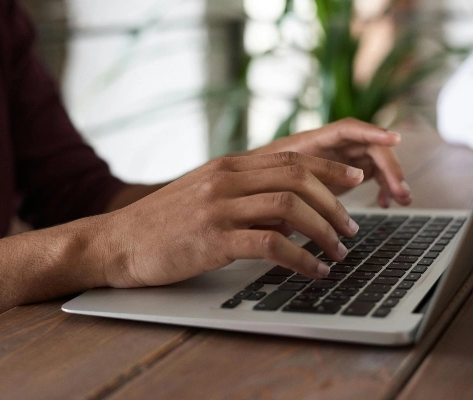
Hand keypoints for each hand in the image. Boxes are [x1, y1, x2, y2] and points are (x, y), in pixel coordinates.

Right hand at [102, 152, 364, 287]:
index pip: (292, 158)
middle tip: (351, 227)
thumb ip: (247, 196)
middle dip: (334, 203)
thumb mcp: (207, 195)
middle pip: (298, 178)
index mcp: (228, 166)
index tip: (355, 178)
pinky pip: (270, 245)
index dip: (330, 167)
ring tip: (338, 251)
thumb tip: (292, 212)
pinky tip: (313, 271)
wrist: (116, 242)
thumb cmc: (164, 223)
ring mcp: (219, 207)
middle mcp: (227, 179)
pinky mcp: (212, 239)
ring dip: (323, 231)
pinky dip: (300, 258)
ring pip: (290, 208)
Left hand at [250, 118, 410, 206]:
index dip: (372, 132)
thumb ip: (289, 186)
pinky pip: (372, 174)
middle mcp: (332, 145)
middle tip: (401, 191)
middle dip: (390, 167)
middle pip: (370, 147)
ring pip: (376, 161)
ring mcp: (341, 157)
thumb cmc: (260, 179)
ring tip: (401, 199)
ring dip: (392, 178)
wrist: (253, 184)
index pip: (348, 129)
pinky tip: (385, 203)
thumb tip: (304, 201)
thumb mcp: (271, 183)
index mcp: (314, 141)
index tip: (394, 139)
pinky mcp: (346, 172)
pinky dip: (382, 187)